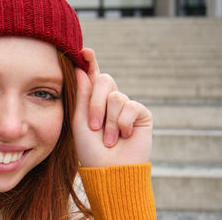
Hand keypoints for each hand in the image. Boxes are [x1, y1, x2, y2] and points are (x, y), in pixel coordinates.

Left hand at [72, 48, 152, 167]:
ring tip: (108, 139)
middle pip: (104, 80)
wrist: (110, 171)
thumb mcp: (80, 121)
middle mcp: (110, 100)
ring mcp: (126, 106)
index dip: (90, 61)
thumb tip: (83, 69)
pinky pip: (131, 107)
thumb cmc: (90, 150)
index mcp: (92, 100)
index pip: (91, 76)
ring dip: (109, 121)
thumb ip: (82, 96)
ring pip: (116, 97)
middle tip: (93, 126)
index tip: (84, 50)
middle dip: (96, 103)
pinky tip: (124, 137)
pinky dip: (123, 124)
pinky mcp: (141, 114)